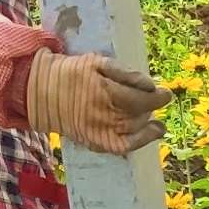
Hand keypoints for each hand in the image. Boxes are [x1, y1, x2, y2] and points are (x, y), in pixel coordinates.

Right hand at [30, 53, 169, 157]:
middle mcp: (105, 114)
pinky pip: (126, 146)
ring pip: (136, 128)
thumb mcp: (96, 62)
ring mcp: (101, 131)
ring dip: (146, 120)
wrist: (43, 93)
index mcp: (105, 92)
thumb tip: (149, 85)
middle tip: (150, 99)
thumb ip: (124, 73)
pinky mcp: (98, 142)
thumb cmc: (73, 73)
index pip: (142, 98)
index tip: (165, 94)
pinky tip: (152, 131)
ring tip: (145, 111)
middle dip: (150, 106)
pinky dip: (142, 140)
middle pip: (141, 114)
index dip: (158, 97)